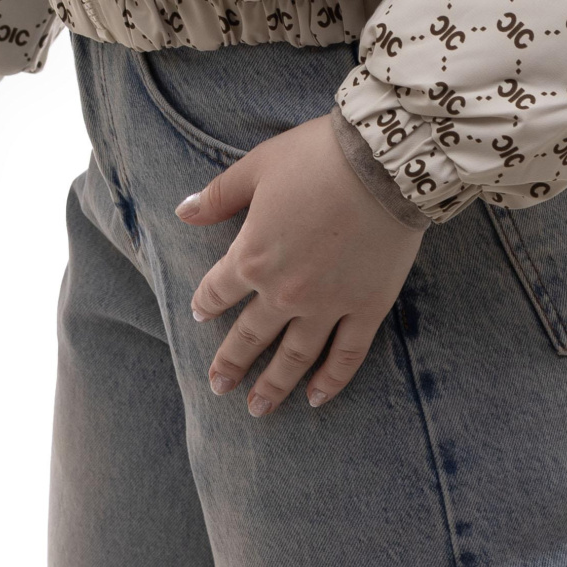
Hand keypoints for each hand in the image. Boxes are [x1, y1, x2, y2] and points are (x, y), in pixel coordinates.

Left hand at [178, 112, 423, 413]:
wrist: (383, 163)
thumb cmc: (316, 158)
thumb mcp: (257, 167)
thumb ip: (218, 196)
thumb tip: (183, 212)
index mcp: (252, 257)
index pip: (218, 292)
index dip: (207, 304)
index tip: (201, 315)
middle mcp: (284, 292)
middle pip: (251, 336)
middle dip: (231, 363)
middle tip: (218, 387)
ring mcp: (327, 306)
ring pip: (295, 357)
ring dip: (274, 385)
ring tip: (258, 408)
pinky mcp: (366, 308)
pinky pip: (346, 354)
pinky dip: (332, 380)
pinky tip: (318, 398)